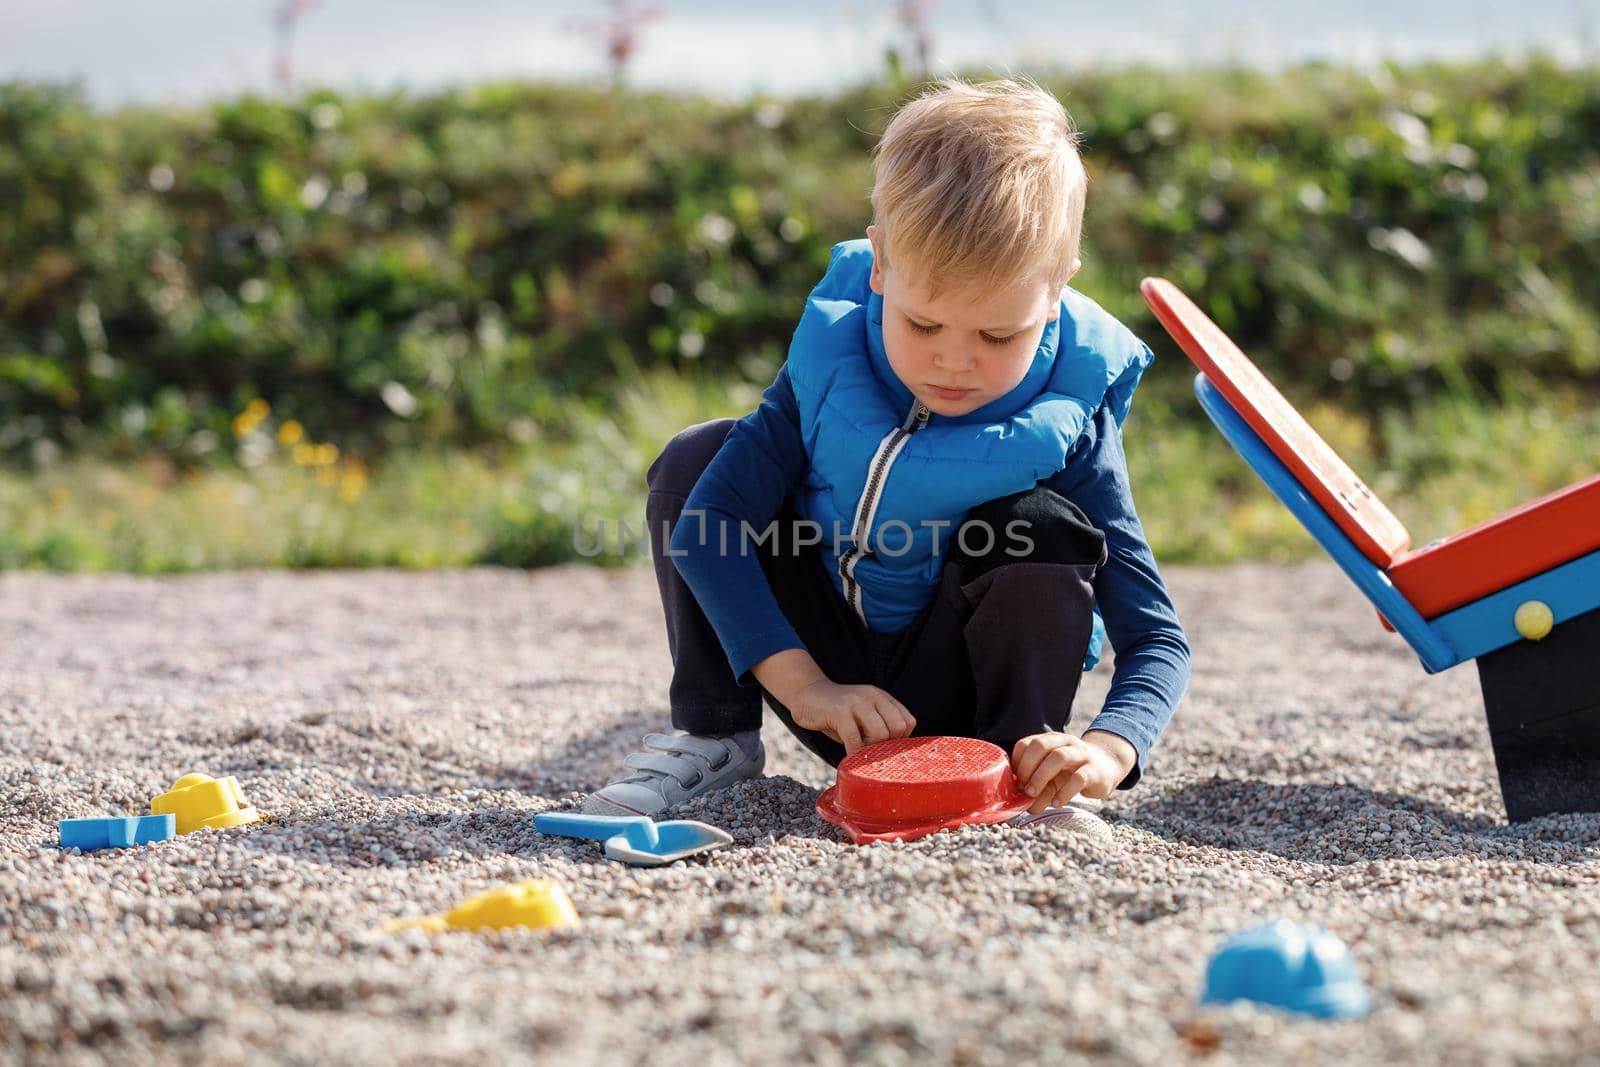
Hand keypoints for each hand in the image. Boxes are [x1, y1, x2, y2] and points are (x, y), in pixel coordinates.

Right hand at [789, 679, 915, 754]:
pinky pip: (855, 739)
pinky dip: (852, 752)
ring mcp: (857, 702)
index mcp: (882, 697)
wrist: (806, 695)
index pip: (908, 721)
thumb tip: (896, 755)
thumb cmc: (836, 713)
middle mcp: (873, 696)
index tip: (882, 746)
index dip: (898, 740)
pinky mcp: (840, 711)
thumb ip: (880, 726)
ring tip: (857, 748)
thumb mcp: (863, 714)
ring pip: (880, 733)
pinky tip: (847, 754)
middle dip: (886, 744)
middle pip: (898, 727)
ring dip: (870, 748)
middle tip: (869, 748)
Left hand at [1010, 730, 1134, 813]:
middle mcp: (1064, 742)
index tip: (1013, 781)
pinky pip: (1079, 778)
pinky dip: (1064, 792)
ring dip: (1041, 777)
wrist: (1107, 766)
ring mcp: (1081, 754)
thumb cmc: (1072, 771)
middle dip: (1027, 767)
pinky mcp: (1094, 770)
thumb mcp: (1052, 776)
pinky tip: (1056, 803)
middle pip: (1041, 745)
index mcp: (1050, 740)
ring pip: (1059, 757)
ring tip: (1032, 794)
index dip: (1017, 762)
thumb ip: (1037, 786)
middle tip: (1022, 788)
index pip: (1027, 743)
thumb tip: (1022, 805)